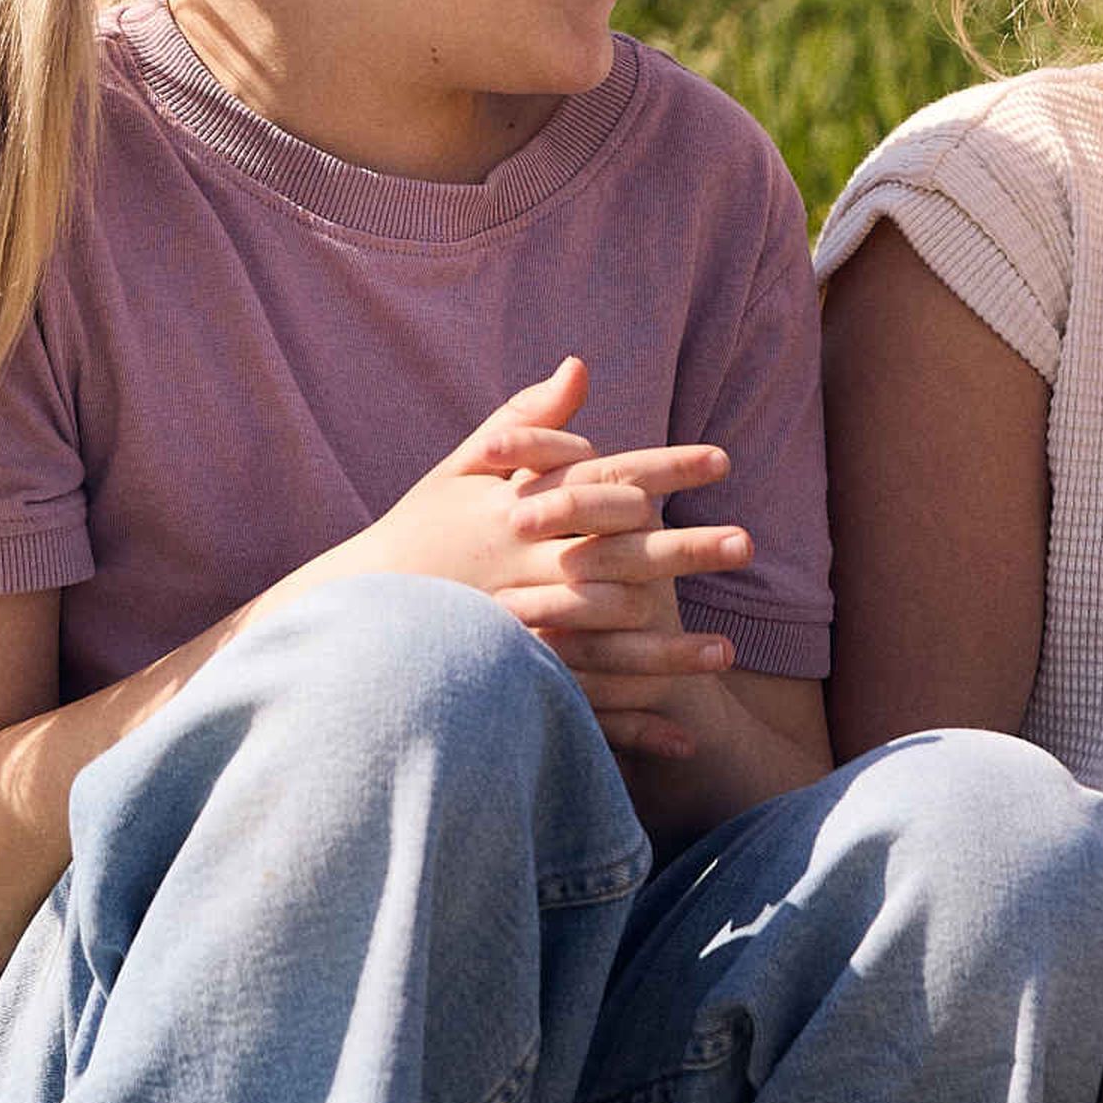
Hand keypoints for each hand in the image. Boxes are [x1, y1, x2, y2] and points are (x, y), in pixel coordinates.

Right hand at [350, 355, 753, 764]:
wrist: (355, 610)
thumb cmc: (419, 531)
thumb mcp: (465, 467)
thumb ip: (529, 421)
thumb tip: (580, 365)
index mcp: (520, 512)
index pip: (606, 481)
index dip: (666, 467)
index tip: (723, 459)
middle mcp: (525, 568)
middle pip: (620, 557)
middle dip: (685, 550)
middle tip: (747, 543)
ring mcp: (522, 631)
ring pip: (608, 642)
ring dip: (671, 652)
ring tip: (729, 654)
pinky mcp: (518, 683)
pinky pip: (584, 709)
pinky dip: (634, 729)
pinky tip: (685, 736)